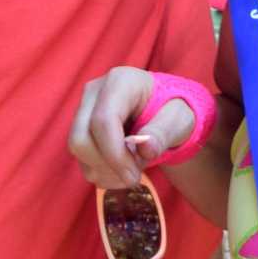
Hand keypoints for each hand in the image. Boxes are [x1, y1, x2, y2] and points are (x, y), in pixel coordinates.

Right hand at [69, 65, 190, 189]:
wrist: (163, 111)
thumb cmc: (171, 111)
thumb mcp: (178, 119)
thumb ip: (163, 133)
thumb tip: (145, 148)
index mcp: (120, 82)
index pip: (103, 121)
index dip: (114, 154)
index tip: (133, 176)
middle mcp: (95, 92)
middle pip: (81, 138)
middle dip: (108, 165)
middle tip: (135, 174)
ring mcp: (83, 109)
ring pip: (78, 151)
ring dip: (105, 172)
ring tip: (133, 169)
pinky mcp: (80, 128)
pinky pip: (81, 160)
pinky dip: (101, 173)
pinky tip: (122, 170)